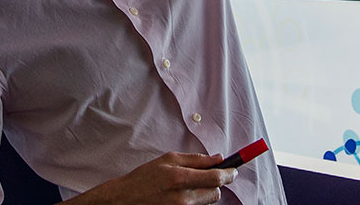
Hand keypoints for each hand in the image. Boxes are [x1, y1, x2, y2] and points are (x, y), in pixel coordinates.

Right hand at [74, 152, 234, 204]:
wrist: (125, 200)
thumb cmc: (144, 177)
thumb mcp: (168, 160)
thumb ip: (196, 159)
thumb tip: (218, 158)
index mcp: (181, 179)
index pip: (217, 178)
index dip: (230, 173)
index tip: (234, 170)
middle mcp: (184, 198)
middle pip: (216, 193)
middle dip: (215, 184)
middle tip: (205, 177)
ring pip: (208, 202)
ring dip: (204, 193)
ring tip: (186, 187)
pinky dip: (195, 201)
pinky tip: (180, 196)